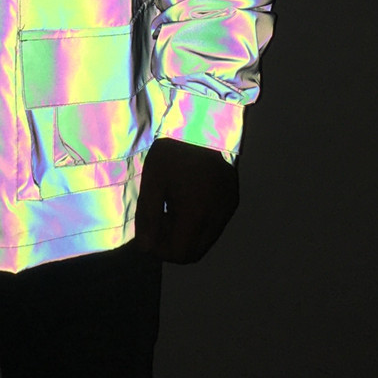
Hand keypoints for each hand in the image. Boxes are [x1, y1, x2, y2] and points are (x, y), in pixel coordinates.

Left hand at [133, 137, 238, 263]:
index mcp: (196, 214)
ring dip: (187, 236)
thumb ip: (148, 217)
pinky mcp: (232, 200)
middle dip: (173, 246)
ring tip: (171, 210)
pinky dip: (199, 224)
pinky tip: (187, 201)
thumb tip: (145, 247)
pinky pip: (215, 224)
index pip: (179, 253)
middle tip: (158, 223)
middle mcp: (217, 217)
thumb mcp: (153, 182)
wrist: (202, 124)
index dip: (160, 251)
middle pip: (195, 252)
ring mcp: (228, 209)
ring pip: (206, 240)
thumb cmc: (174, 151)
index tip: (148, 235)